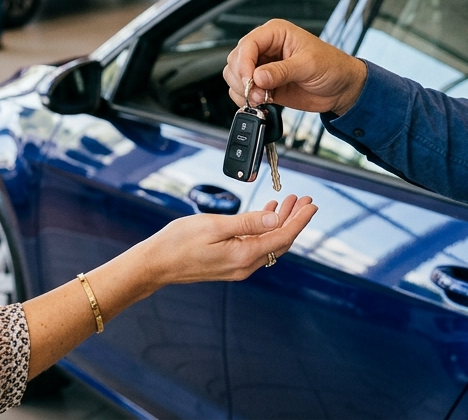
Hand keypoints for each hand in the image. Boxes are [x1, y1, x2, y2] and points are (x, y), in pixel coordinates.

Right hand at [138, 194, 316, 286]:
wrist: (156, 264)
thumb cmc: (178, 243)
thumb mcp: (214, 225)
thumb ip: (248, 222)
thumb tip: (277, 220)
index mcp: (244, 256)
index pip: (283, 237)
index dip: (300, 220)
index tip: (312, 205)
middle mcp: (245, 266)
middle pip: (280, 241)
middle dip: (294, 219)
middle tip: (304, 199)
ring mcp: (238, 267)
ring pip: (269, 243)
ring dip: (280, 222)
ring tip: (288, 202)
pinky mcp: (230, 264)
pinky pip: (256, 246)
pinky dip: (264, 229)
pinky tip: (266, 215)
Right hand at [224, 19, 366, 115]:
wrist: (341, 88)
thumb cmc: (332, 66)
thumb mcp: (309, 65)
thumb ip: (282, 71)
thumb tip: (258, 76)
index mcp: (275, 33)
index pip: (248, 44)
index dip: (244, 63)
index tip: (249, 80)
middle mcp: (266, 48)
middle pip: (236, 60)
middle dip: (242, 79)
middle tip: (257, 93)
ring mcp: (263, 67)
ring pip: (235, 76)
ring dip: (242, 90)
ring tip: (262, 99)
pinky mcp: (264, 85)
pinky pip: (242, 91)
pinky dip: (245, 99)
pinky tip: (261, 102)